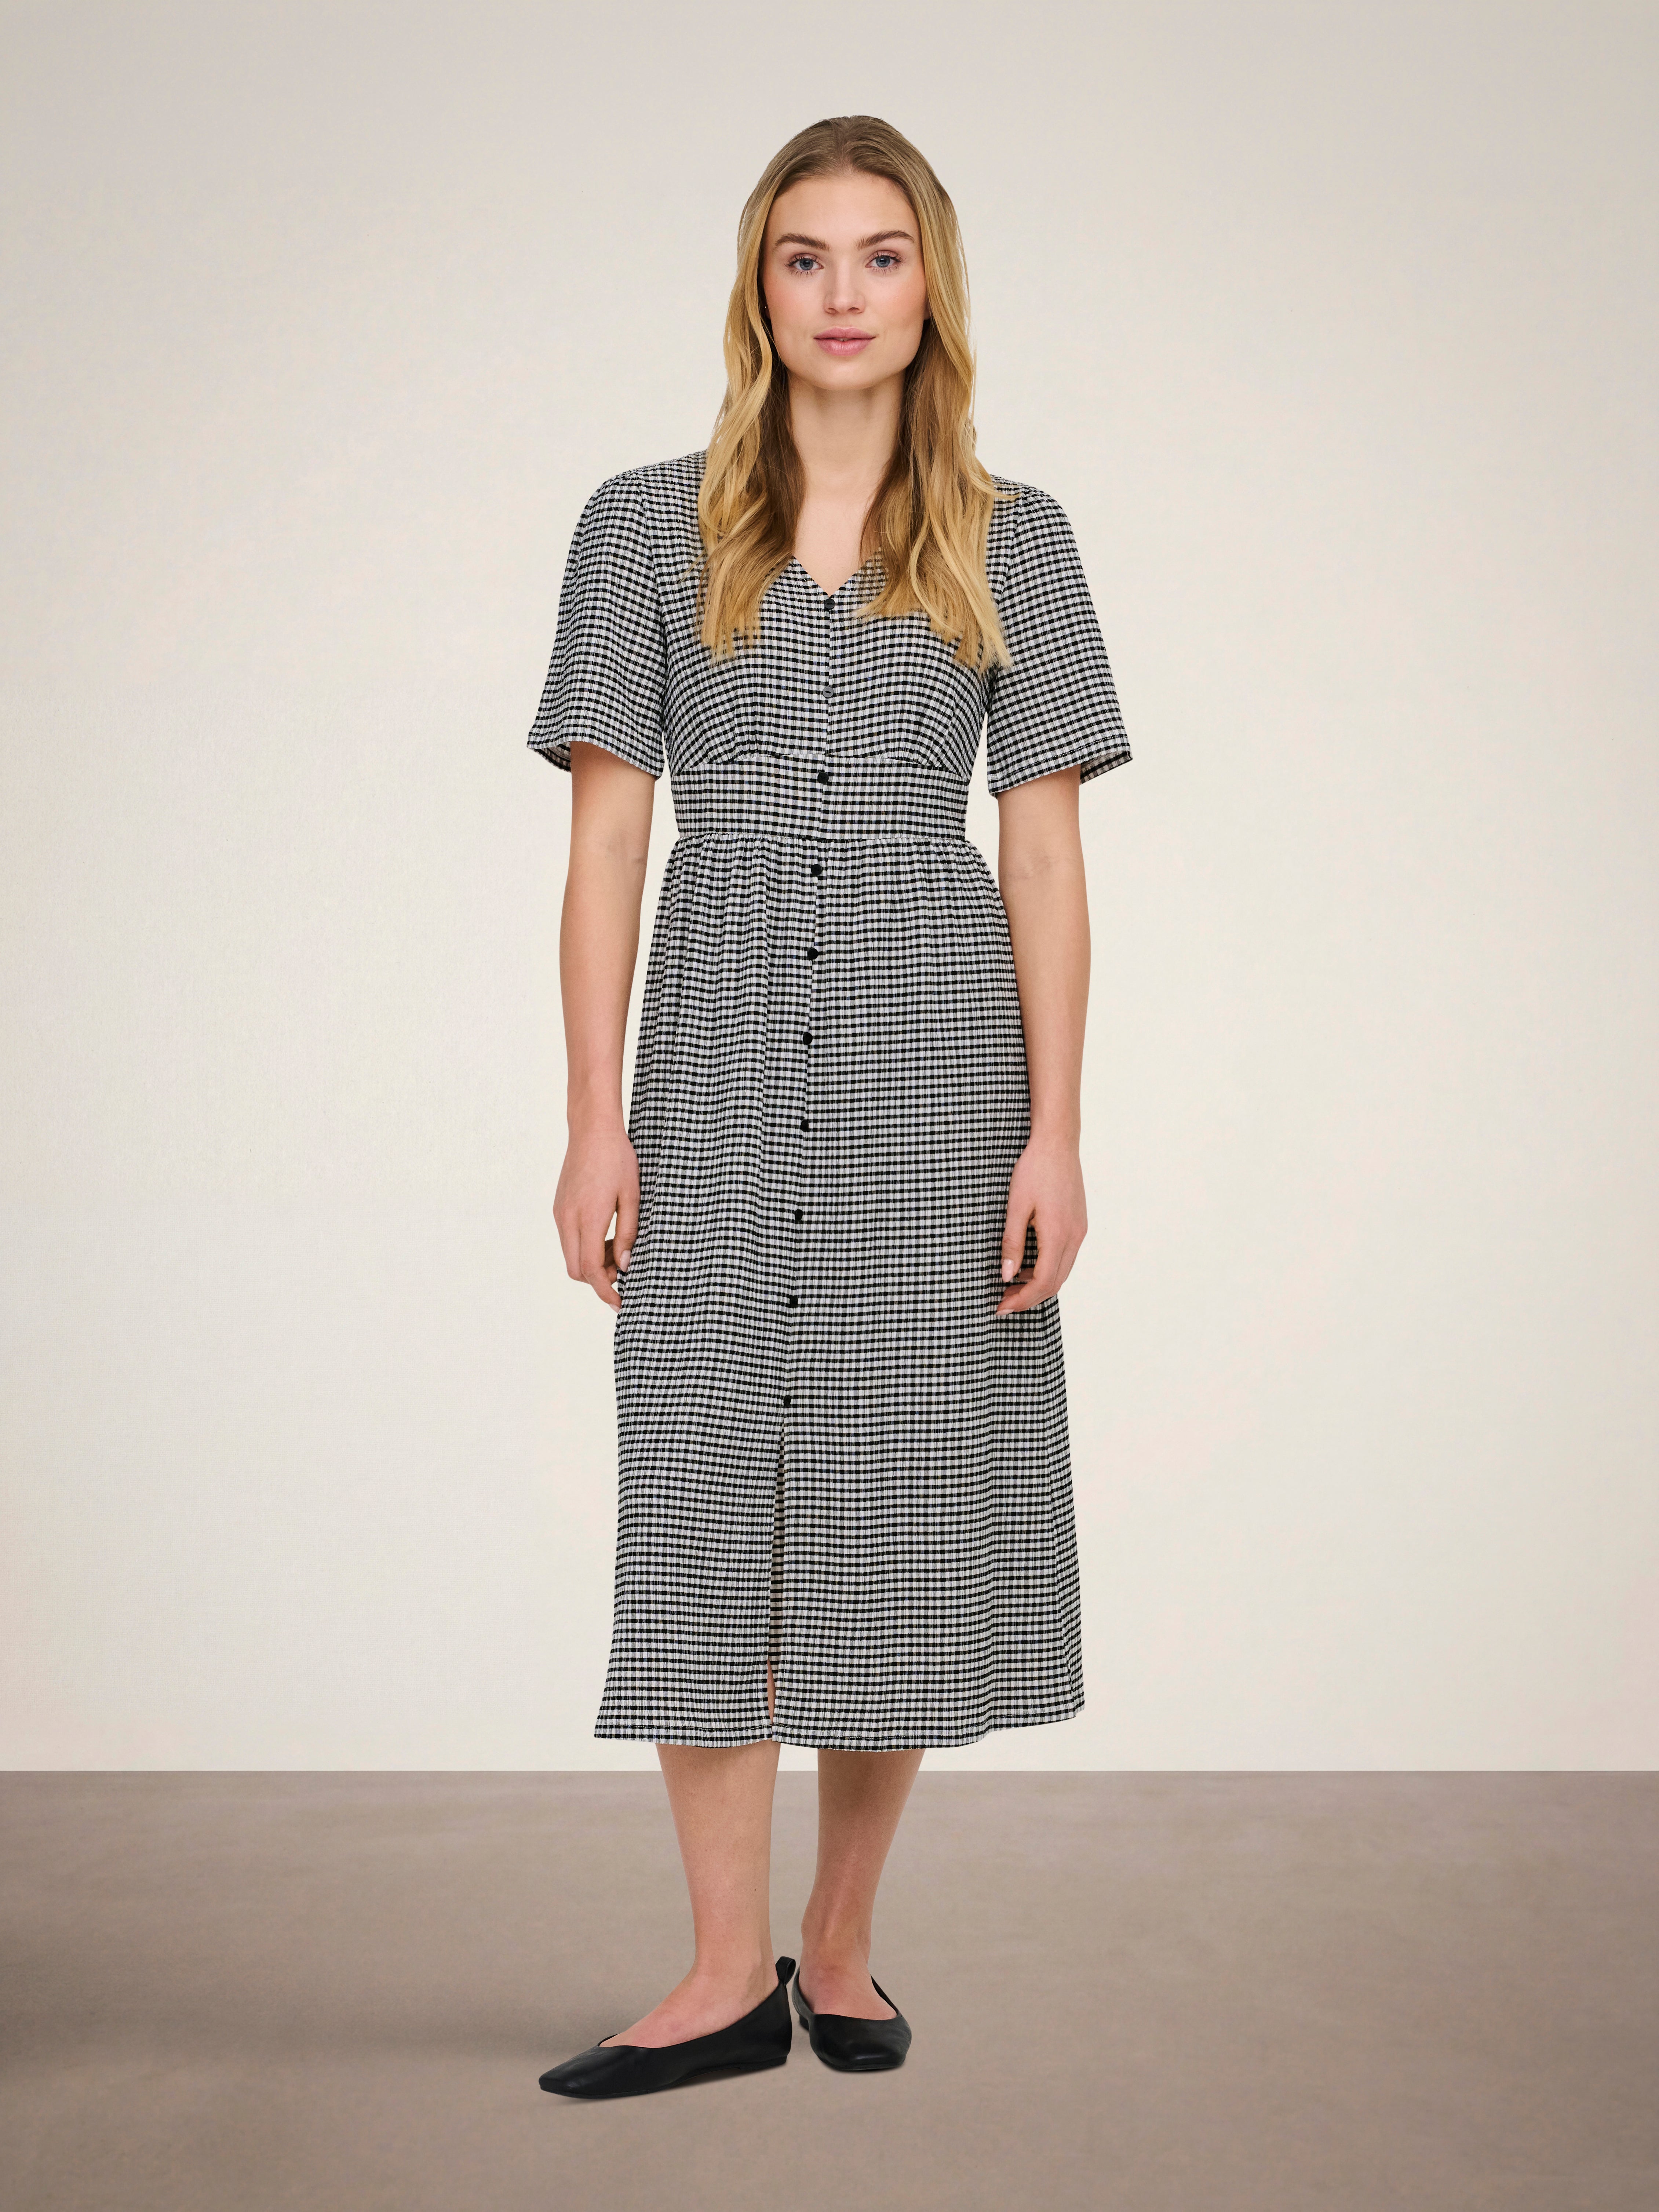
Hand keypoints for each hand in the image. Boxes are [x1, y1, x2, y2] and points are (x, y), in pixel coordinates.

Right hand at [554, 1122, 639, 1311]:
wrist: (592, 1129)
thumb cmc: (618, 1159)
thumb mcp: (633, 1197)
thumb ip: (628, 1234)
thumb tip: (624, 1267)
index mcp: (588, 1217)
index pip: (590, 1270)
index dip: (605, 1291)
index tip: (621, 1302)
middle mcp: (567, 1219)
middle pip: (576, 1270)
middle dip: (598, 1280)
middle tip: (622, 1271)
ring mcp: (560, 1213)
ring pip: (571, 1255)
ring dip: (592, 1262)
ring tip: (617, 1246)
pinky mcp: (559, 1207)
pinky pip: (569, 1239)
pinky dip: (586, 1246)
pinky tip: (605, 1233)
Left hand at [996, 1135, 1086, 1316]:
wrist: (1057, 1143)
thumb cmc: (1033, 1170)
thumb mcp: (1015, 1206)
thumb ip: (1012, 1243)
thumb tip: (1007, 1276)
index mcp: (1058, 1235)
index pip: (1043, 1283)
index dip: (1022, 1300)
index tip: (1001, 1308)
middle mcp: (1074, 1237)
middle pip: (1055, 1283)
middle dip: (1029, 1298)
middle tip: (1003, 1302)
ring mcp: (1079, 1231)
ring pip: (1062, 1272)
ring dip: (1039, 1285)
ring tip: (1012, 1286)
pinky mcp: (1079, 1224)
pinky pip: (1065, 1257)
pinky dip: (1047, 1269)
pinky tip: (1028, 1265)